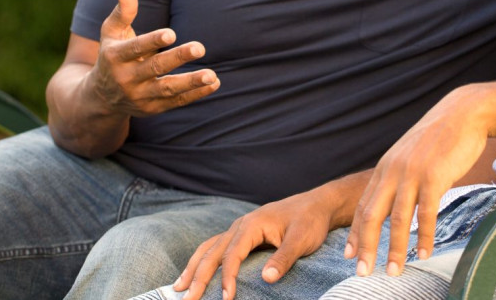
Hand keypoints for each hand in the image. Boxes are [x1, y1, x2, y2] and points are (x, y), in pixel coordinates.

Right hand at [89, 0, 219, 117]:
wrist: (100, 98)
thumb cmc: (111, 55)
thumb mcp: (111, 32)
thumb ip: (123, 10)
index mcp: (115, 57)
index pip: (135, 48)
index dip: (152, 40)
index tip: (172, 33)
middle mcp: (126, 79)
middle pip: (154, 68)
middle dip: (177, 58)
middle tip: (200, 47)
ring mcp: (140, 96)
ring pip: (167, 90)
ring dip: (190, 83)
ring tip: (212, 75)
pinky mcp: (152, 108)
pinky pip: (176, 102)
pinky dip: (195, 94)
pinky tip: (214, 83)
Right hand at [173, 182, 354, 299]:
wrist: (318, 204)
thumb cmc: (310, 221)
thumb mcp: (302, 239)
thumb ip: (284, 258)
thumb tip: (267, 279)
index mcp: (252, 224)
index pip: (232, 254)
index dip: (227, 277)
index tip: (226, 298)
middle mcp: (240, 225)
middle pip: (212, 252)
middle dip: (197, 276)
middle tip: (186, 299)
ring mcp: (239, 229)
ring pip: (209, 248)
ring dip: (193, 268)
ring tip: (178, 288)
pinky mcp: (243, 235)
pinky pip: (217, 248)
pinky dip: (203, 261)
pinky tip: (196, 273)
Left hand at [345, 88, 489, 277]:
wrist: (463, 113)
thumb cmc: (439, 138)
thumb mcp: (410, 155)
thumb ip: (400, 176)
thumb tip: (396, 200)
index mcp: (385, 168)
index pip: (363, 205)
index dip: (354, 232)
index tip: (349, 254)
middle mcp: (393, 171)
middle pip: (372, 215)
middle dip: (365, 246)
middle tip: (362, 272)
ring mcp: (412, 174)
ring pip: (398, 219)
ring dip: (395, 249)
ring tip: (394, 271)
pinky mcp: (434, 176)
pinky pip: (426, 213)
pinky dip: (425, 236)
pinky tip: (424, 253)